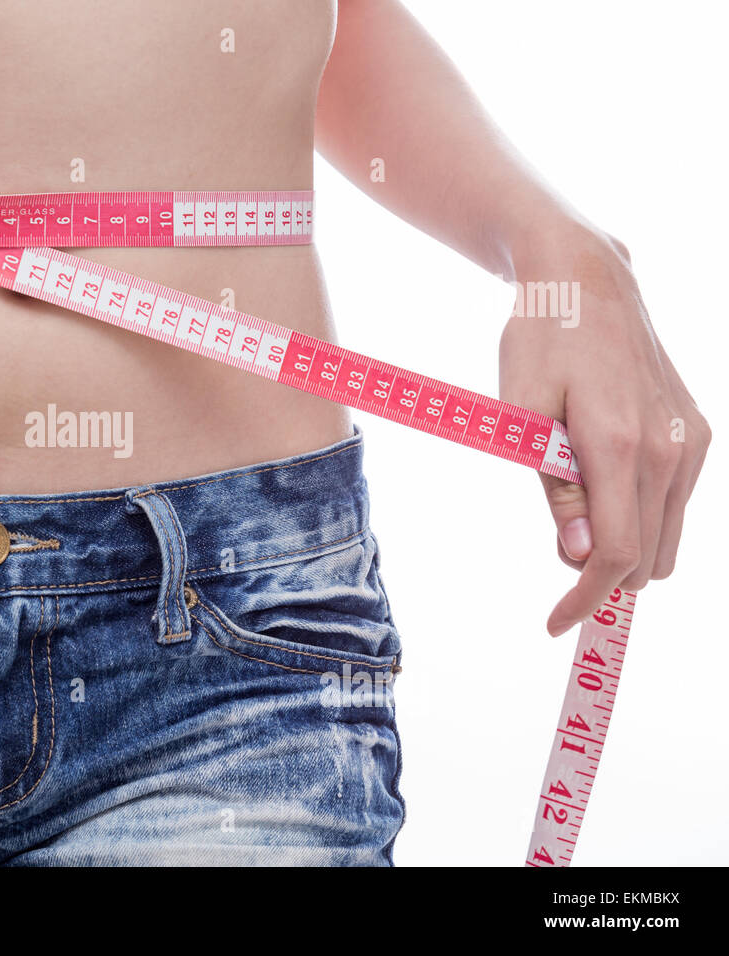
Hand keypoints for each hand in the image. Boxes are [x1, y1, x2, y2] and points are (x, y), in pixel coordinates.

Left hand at [498, 229, 710, 635]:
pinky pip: (675, 504)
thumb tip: (580, 554)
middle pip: (648, 559)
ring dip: (625, 551)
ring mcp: (690, 441)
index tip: (554, 622)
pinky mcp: (696, 431)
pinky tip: (602, 492)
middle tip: (556, 577)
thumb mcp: (522, 414)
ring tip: (574, 526)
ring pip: (667, 538)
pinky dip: (642, 518)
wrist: (586, 280)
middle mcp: (669, 449)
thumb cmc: (539, 341)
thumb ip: (554, 489)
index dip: (585, 599)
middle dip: (603, 581)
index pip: (617, 555)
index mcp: (619, 445)